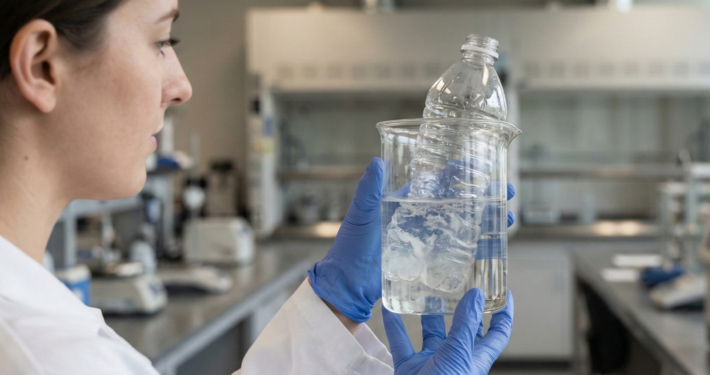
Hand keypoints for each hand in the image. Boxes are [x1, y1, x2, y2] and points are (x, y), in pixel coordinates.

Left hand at [308, 156, 516, 323]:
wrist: (348, 282)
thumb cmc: (350, 246)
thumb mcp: (361, 214)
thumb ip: (369, 190)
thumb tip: (376, 161)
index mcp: (405, 200)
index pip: (437, 181)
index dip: (460, 172)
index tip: (481, 165)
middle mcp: (419, 216)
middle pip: (458, 201)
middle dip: (484, 195)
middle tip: (507, 191)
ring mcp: (426, 238)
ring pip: (463, 225)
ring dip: (486, 220)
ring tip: (508, 217)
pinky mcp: (429, 260)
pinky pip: (457, 251)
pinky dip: (477, 248)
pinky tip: (495, 247)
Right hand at [382, 289, 513, 374]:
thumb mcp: (458, 356)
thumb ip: (465, 326)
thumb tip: (477, 295)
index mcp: (475, 358)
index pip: (497, 332)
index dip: (502, 312)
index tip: (503, 290)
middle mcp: (455, 358)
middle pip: (462, 328)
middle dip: (460, 305)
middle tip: (457, 280)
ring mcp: (432, 363)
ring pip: (430, 332)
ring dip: (426, 312)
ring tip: (424, 289)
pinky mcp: (409, 369)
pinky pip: (401, 343)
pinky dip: (394, 325)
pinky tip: (390, 307)